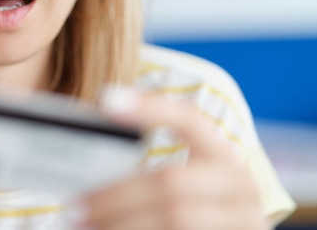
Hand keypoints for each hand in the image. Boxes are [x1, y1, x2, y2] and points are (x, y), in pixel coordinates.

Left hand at [79, 88, 268, 229]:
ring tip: (83, 224)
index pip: (189, 120)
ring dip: (120, 222)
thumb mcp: (189, 188)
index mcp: (223, 157)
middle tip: (74, 206)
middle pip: (169, 181)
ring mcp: (242, 220)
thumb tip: (87, 175)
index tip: (106, 99)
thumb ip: (149, 180)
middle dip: (114, 195)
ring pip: (174, 216)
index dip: (151, 108)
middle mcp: (240, 187)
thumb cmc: (199, 214)